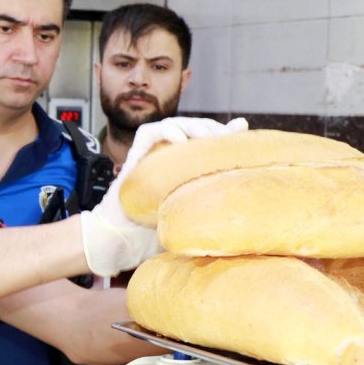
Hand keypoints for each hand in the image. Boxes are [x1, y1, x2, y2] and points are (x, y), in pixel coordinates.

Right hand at [79, 116, 248, 275]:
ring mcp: (150, 155)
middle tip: (225, 136)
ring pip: (172, 125)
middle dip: (210, 127)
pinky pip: (147, 133)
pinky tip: (180, 139)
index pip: (205, 138)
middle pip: (191, 128)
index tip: (240, 138)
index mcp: (183, 166)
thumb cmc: (157, 230)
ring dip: (191, 125)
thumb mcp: (194, 210)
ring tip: (207, 136)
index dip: (222, 134)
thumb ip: (212, 192)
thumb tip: (238, 190)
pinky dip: (165, 130)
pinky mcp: (134, 157)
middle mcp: (167, 156)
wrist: (123, 239)